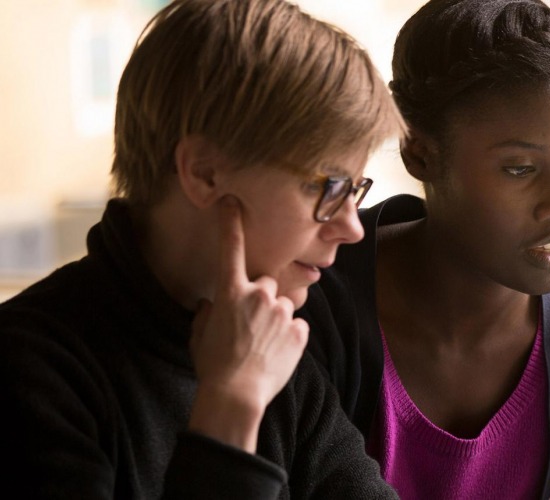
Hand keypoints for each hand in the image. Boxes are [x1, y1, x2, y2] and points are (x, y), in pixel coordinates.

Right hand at [187, 196, 309, 452]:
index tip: (230, 201)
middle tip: (248, 327)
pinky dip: (287, 337)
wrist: (236, 395)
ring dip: (273, 320)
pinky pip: (295, 326)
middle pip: (265, 284)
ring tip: (260, 346)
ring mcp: (282, 312)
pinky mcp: (300, 330)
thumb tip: (214, 306)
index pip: (230, 249)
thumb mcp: (200, 333)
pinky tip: (274, 354)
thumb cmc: (212, 364)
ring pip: (281, 306)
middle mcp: (259, 295)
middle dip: (259, 299)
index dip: (230, 223)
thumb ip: (210, 312)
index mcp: (230, 293)